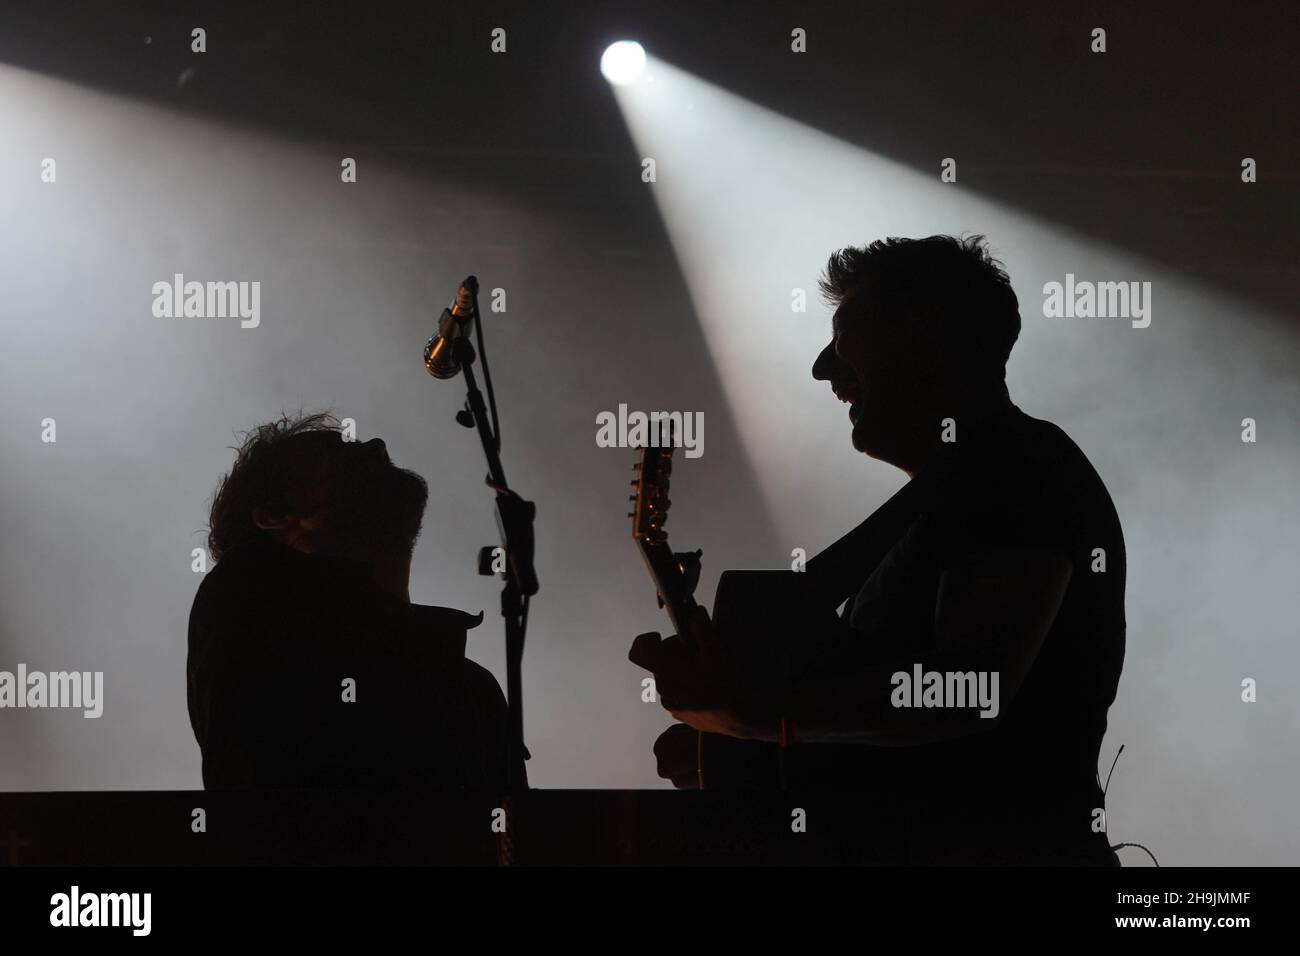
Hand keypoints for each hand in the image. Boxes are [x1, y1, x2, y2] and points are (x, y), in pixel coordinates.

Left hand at [628, 606, 776, 741]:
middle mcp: (662, 687)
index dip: (646, 640)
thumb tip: (694, 612)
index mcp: (666, 669)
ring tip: (704, 673)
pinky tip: (706, 689)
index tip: (660, 637)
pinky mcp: (679, 715)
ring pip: (668, 679)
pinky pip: (676, 695)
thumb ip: (701, 629)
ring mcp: (670, 704)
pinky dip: (686, 688)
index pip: (638, 651)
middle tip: (698, 653)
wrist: (739, 718)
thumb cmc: (724, 682)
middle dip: (674, 654)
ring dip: (681, 672)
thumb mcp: (715, 651)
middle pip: (659, 662)